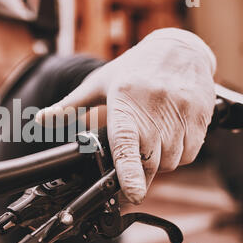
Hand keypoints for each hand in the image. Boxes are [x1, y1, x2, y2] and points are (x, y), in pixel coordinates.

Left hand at [36, 28, 215, 203]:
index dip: (129, 172)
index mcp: (125, 99)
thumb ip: (70, 107)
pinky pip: (191, 153)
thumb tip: (40, 120)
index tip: (132, 194)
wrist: (179, 48)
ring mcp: (182, 111)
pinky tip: (170, 135)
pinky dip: (178, 154)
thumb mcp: (99, 83)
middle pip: (150, 162)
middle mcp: (156, 106)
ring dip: (159, 162)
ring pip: (172, 161)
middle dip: (140, 172)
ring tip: (152, 138)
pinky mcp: (202, 116)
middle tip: (132, 161)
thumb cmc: (134, 69)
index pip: (127, 143)